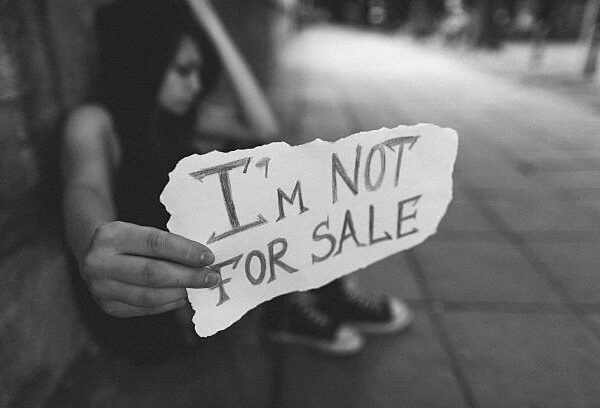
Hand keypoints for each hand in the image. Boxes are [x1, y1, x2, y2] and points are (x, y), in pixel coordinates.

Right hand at [80, 221, 218, 317]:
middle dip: (188, 276)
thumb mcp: (140, 231)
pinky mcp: (107, 306)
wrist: (92, 253)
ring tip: (200, 287)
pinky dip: (169, 303)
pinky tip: (184, 296)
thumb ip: (167, 244)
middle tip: (211, 277)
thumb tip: (203, 260)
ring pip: (150, 295)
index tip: (208, 257)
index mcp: (111, 236)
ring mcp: (100, 288)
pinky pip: (146, 308)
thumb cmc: (129, 240)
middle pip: (153, 273)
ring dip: (181, 293)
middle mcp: (99, 263)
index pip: (155, 243)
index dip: (184, 251)